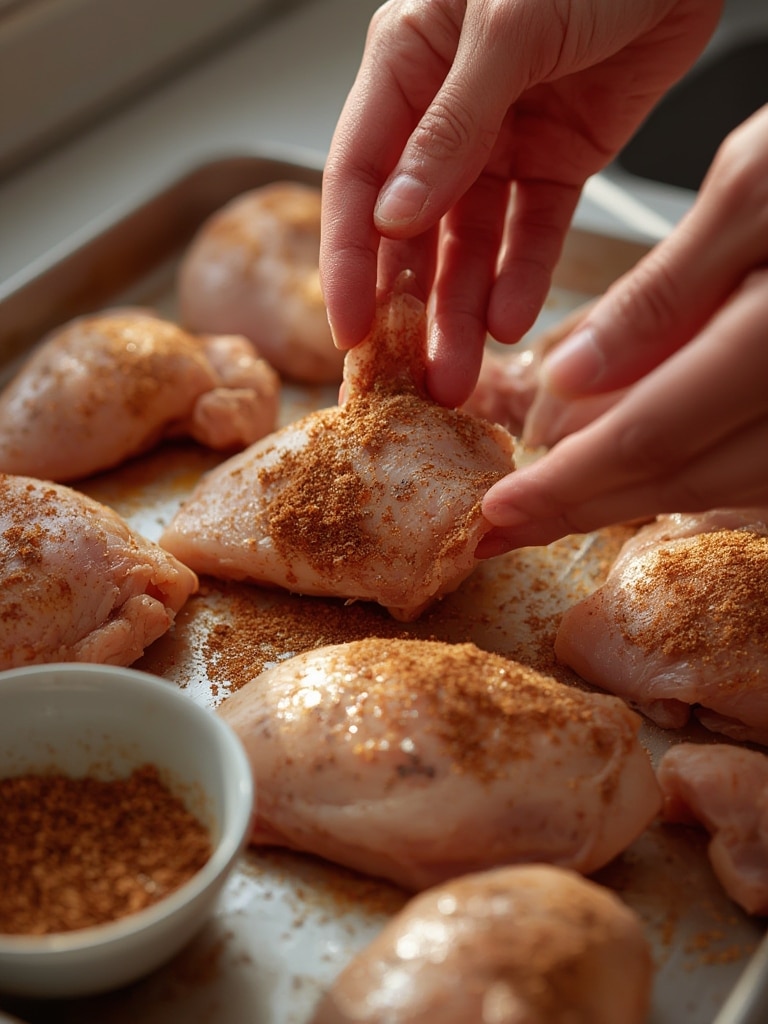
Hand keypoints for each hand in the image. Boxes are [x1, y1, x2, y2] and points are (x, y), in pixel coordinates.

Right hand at [320, 0, 720, 405]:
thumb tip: (394, 217)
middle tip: (408, 375)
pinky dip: (523, 277)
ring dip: (462, 311)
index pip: (357, 178)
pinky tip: (511, 322)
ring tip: (457, 374)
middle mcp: (442, 115)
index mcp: (404, 67)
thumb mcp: (505, 27)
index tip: (349, 329)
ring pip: (471, 245)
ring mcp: (501, 143)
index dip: (349, 259)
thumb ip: (450, 126)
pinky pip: (533, 232)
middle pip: (411, 230)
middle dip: (407, 306)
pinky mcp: (559, 161)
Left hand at [479, 104, 767, 554]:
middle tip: (504, 529)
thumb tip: (570, 375)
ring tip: (552, 500)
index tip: (497, 511)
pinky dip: (686, 472)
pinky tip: (633, 468)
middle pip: (680, 478)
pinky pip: (755, 469)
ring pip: (718, 485)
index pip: (652, 435)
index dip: (567, 483)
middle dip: (581, 508)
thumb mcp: (751, 189)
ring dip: (627, 498)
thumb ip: (662, 292)